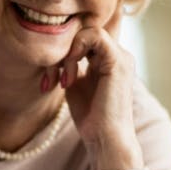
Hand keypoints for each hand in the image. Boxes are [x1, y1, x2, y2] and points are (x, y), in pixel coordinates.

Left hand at [44, 19, 142, 169]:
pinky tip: (70, 76)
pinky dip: (75, 51)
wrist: (105, 139)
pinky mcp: (118, 61)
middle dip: (61, 52)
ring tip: (63, 81)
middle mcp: (118, 54)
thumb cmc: (91, 118)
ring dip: (67, 53)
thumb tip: (56, 49)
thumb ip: (71, 64)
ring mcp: (121, 56)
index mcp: (109, 59)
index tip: (49, 78)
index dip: (62, 51)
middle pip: (83, 32)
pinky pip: (94, 36)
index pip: (83, 37)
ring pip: (87, 30)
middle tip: (51, 79)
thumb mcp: (75, 84)